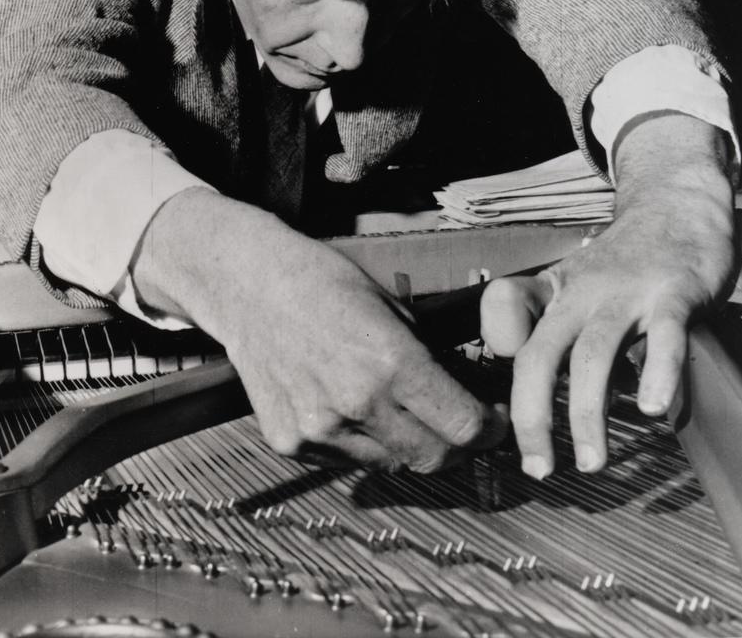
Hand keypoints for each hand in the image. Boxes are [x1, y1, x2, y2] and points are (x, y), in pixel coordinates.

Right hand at [132, 188, 507, 470]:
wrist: (246, 283)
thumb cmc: (320, 279)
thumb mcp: (390, 304)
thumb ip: (427, 355)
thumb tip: (464, 390)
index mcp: (391, 362)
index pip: (464, 426)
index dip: (490, 428)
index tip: (495, 421)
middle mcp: (357, 404)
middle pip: (434, 457)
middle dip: (458, 445)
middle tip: (462, 426)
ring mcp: (319, 429)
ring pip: (390, 463)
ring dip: (408, 445)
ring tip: (402, 411)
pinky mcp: (289, 443)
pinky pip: (344, 458)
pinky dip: (360, 442)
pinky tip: (351, 406)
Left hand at [479, 115, 736, 477]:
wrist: (678, 206)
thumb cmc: (623, 260)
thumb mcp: (572, 284)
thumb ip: (547, 324)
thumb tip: (519, 378)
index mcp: (553, 289)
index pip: (503, 308)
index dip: (493, 347)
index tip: (501, 400)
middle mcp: (580, 291)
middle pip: (539, 353)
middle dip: (531, 416)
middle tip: (538, 467)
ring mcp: (626, 293)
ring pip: (593, 355)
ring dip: (586, 415)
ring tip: (592, 463)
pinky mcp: (673, 295)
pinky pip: (664, 338)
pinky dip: (657, 373)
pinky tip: (652, 409)